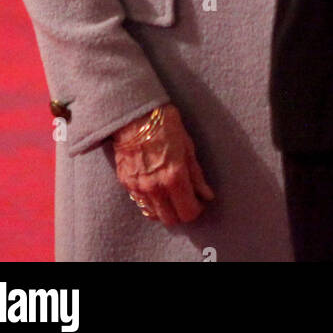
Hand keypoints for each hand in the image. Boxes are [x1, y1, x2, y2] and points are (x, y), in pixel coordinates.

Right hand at [112, 103, 214, 227]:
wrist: (135, 113)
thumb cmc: (166, 124)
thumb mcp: (187, 146)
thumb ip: (196, 175)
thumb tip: (207, 195)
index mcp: (174, 177)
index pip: (188, 212)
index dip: (196, 209)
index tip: (199, 201)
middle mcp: (155, 187)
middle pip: (170, 219)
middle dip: (180, 213)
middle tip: (186, 198)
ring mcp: (137, 187)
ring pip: (153, 214)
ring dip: (164, 209)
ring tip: (170, 193)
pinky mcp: (125, 183)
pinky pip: (139, 202)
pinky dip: (149, 200)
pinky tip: (155, 186)